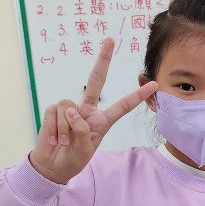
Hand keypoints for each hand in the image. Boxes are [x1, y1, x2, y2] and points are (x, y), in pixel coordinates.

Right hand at [28, 37, 157, 183]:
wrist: (51, 166)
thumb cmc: (72, 159)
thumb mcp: (85, 150)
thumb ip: (83, 131)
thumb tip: (74, 110)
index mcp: (102, 121)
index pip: (122, 106)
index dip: (137, 96)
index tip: (153, 84)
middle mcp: (87, 110)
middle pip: (97, 80)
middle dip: (103, 59)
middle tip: (111, 39)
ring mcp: (70, 108)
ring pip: (69, 106)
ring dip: (65, 129)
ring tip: (64, 143)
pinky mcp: (53, 110)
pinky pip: (56, 113)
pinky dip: (55, 129)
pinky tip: (54, 140)